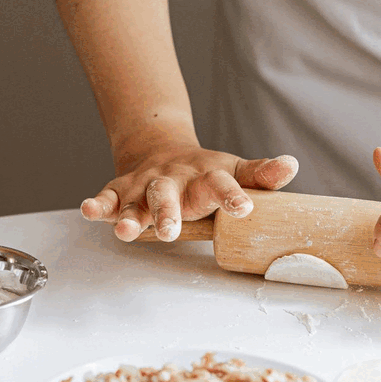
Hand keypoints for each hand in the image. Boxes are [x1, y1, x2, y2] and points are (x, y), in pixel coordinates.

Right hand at [82, 139, 298, 241]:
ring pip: (136, 201)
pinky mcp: (121, 192)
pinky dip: (96, 205)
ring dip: (128, 215)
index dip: (232, 195)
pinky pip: (107, 198)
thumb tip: (291, 165)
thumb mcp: (234, 169)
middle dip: (166, 213)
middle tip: (168, 232)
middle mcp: (173, 180)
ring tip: (124, 230)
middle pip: (169, 194)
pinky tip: (89, 211)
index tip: (244, 208)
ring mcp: (144, 186)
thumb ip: (260, 174)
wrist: (161, 149)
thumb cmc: (204, 172)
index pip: (222, 184)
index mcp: (205, 176)